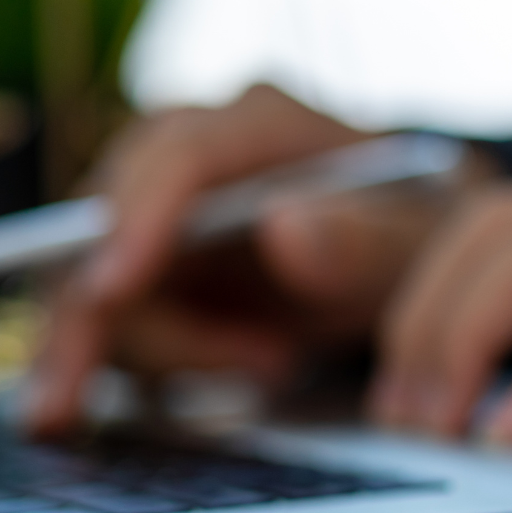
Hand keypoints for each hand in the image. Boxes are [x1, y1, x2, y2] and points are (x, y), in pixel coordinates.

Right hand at [28, 84, 473, 435]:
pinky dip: (121, 367)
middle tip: (135, 391)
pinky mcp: (145, 262)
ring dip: (162, 349)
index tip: (110, 291)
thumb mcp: (422, 241)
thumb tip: (286, 229)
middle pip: (101, 219)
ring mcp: (159, 206)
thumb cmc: (421, 231)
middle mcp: (194, 148)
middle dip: (101, 313)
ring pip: (90, 279)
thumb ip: (368, 238)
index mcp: (263, 121)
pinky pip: (100, 317)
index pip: (179, 154)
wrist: (411, 253)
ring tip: (276, 363)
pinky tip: (200, 387)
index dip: (135, 218)